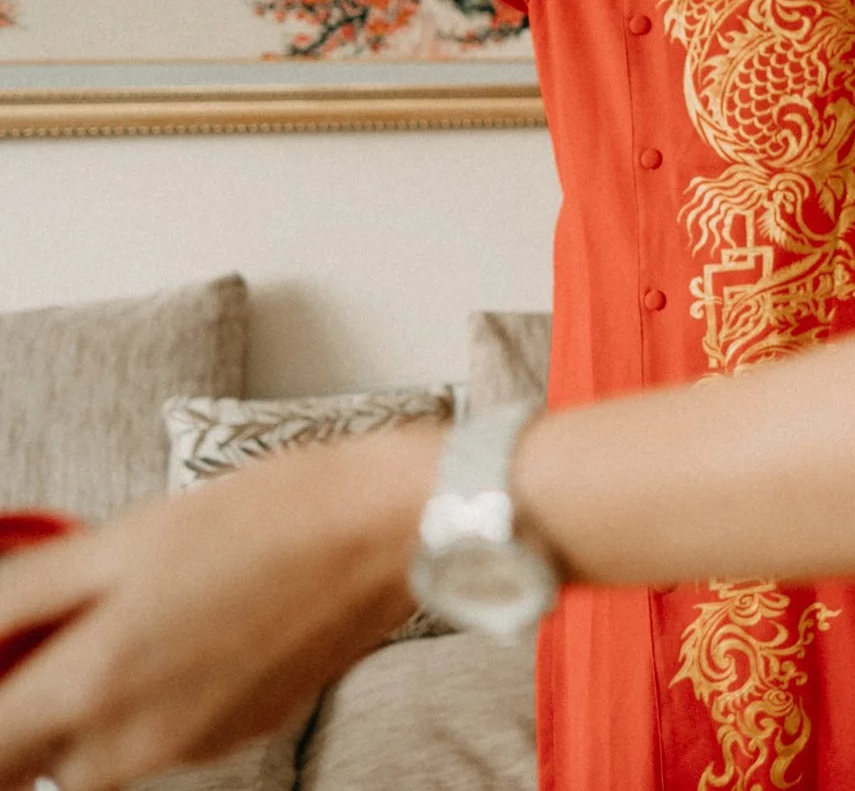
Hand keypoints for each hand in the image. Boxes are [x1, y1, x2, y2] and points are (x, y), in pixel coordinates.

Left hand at [0, 429, 433, 790]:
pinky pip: (164, 733)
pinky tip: (190, 624)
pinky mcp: (244, 731)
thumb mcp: (119, 541)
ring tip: (125, 619)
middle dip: (27, 709)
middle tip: (50, 632)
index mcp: (91, 685)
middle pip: (33, 763)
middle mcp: (136, 739)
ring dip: (88, 706)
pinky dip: (155, 694)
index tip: (4, 656)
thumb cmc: (269, 516)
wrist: (392, 529)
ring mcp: (195, 744)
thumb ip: (23, 596)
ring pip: (98, 753)